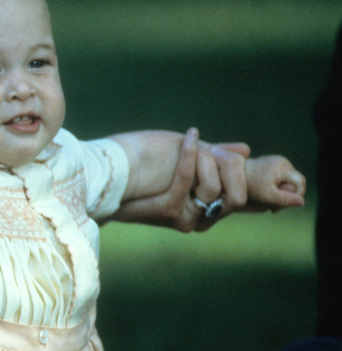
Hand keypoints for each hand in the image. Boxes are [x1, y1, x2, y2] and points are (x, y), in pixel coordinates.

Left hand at [110, 128, 250, 231]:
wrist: (111, 179)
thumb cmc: (148, 167)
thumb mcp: (188, 158)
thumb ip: (215, 157)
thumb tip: (245, 151)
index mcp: (208, 209)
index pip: (242, 196)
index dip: (243, 174)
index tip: (234, 154)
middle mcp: (200, 219)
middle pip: (237, 195)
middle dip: (229, 166)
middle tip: (214, 148)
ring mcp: (185, 217)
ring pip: (214, 187)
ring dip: (205, 159)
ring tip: (193, 143)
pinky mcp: (169, 211)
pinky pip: (189, 179)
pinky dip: (189, 155)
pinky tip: (188, 138)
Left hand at [244, 155, 305, 210]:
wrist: (233, 176)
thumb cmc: (250, 185)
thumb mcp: (268, 195)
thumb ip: (285, 199)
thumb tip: (302, 202)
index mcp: (282, 166)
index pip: (300, 182)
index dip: (295, 196)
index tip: (280, 206)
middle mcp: (283, 162)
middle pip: (295, 183)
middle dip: (287, 197)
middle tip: (273, 208)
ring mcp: (278, 163)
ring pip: (289, 183)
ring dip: (281, 195)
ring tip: (268, 202)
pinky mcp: (273, 167)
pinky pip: (282, 181)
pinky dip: (277, 190)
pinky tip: (267, 196)